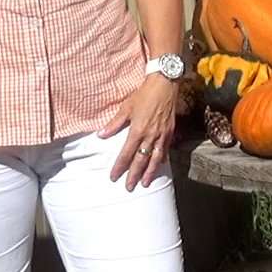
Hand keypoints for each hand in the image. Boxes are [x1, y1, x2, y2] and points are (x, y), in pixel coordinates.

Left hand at [102, 73, 177, 189]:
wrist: (164, 84)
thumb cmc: (144, 94)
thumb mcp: (126, 107)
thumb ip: (114, 124)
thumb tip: (101, 135)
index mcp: (138, 130)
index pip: (126, 154)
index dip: (120, 166)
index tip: (114, 177)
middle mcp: (150, 135)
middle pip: (141, 160)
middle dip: (135, 175)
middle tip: (129, 187)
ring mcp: (162, 134)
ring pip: (155, 158)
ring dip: (150, 172)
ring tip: (145, 183)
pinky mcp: (170, 131)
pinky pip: (165, 149)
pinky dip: (161, 159)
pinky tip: (159, 165)